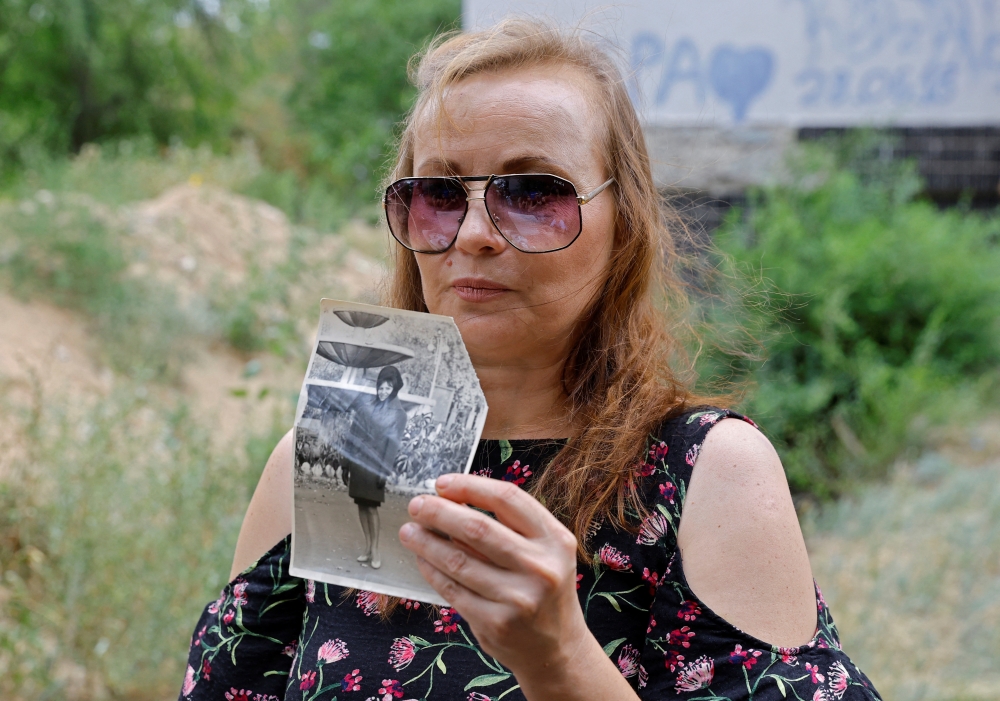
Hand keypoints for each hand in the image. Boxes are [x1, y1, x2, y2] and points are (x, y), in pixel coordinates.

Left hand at [398, 474, 637, 700]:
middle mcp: (539, 567)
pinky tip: (422, 559)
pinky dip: (431, 570)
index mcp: (555, 540)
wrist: (556, 649)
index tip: (443, 483)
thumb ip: (511, 526)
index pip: (507, 499)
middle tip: (417, 505)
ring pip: (458, 560)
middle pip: (477, 527)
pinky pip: (452, 589)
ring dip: (426, 542)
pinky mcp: (494, 622)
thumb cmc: (544, 590)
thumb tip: (454, 500)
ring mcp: (517, 597)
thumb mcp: (545, 552)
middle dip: (439, 512)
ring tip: (410, 531)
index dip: (469, 486)